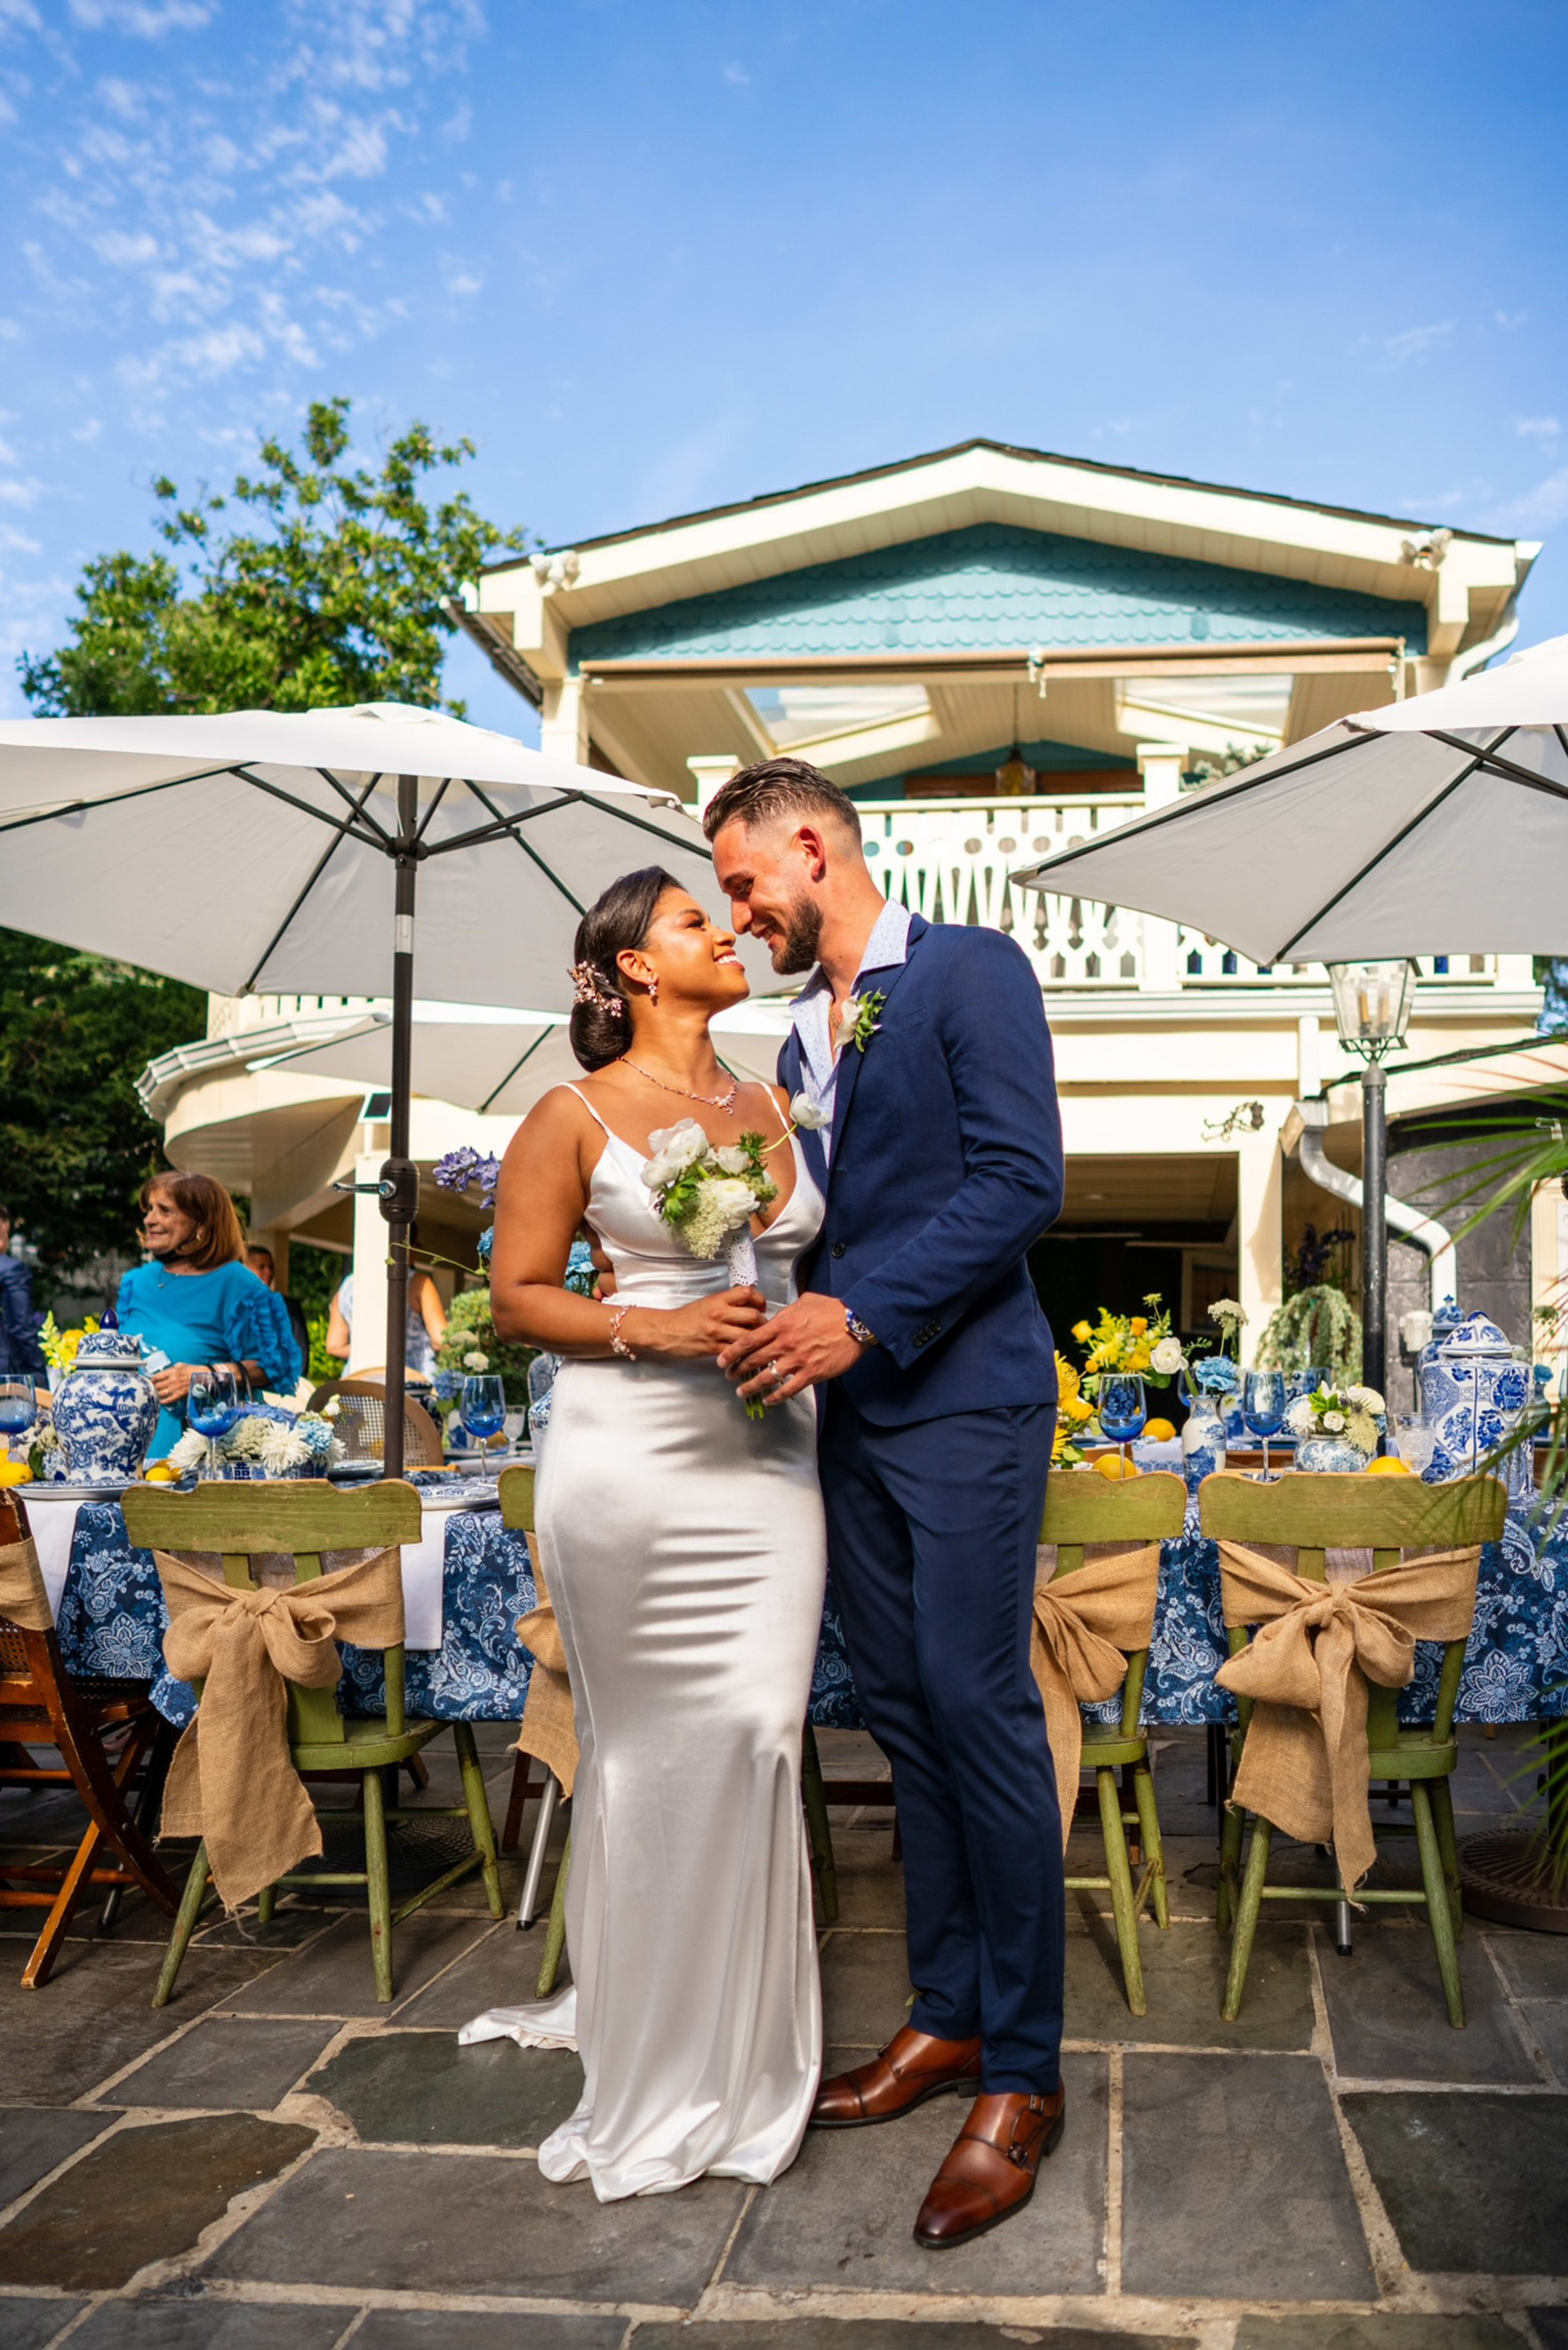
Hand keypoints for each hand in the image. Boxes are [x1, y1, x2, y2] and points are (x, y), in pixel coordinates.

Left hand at [152, 1363, 196, 1405]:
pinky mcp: (179, 1395)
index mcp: (172, 1372)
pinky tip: (161, 1401)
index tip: (151, 1381)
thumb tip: (164, 1372)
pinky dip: (163, 1401)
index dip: (152, 1379)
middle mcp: (172, 1380)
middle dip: (153, 1387)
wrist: (203, 1377)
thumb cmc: (193, 1370)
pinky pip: (168, 1400)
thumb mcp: (181, 1365)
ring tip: (155, 1394)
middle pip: (157, 1386)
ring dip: (157, 1394)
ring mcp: (175, 1389)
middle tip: (152, 1388)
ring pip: (161, 1393)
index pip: (157, 1376)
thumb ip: (171, 1368)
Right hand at [638, 1286, 766, 1360]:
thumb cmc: (687, 1317)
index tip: (761, 1306)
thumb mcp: (707, 1302)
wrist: (666, 1330)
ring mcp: (716, 1331)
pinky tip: (743, 1354)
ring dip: (755, 1340)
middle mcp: (719, 1313)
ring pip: (747, 1335)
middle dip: (763, 1322)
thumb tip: (748, 1306)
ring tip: (755, 1341)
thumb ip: (727, 1303)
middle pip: (753, 1315)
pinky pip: (735, 1351)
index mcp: (718, 1299)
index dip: (760, 1299)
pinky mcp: (712, 1348)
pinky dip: (742, 1353)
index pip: (748, 1292)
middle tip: (763, 1327)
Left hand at [718, 1292, 863, 1403]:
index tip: (722, 1360)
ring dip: (751, 1387)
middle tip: (729, 1376)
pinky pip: (788, 1389)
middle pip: (753, 1360)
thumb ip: (786, 1311)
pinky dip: (776, 1398)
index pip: (748, 1341)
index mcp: (781, 1325)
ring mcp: (798, 1360)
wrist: (855, 1322)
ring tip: (742, 1392)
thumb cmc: (831, 1310)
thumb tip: (777, 1316)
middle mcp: (785, 1344)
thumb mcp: (804, 1302)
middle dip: (737, 1370)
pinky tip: (768, 1401)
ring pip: (767, 1378)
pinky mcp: (812, 1373)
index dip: (732, 1352)